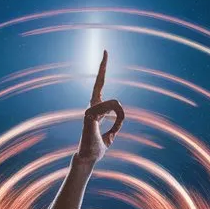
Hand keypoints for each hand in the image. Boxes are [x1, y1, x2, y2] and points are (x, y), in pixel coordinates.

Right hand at [76, 50, 123, 165]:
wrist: (89, 158)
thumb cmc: (96, 148)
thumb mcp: (110, 137)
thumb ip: (115, 128)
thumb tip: (120, 121)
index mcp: (96, 109)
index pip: (99, 87)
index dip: (102, 73)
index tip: (103, 56)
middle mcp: (91, 106)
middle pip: (99, 82)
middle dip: (103, 66)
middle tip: (105, 50)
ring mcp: (89, 109)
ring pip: (115, 102)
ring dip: (121, 115)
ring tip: (117, 125)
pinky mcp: (89, 115)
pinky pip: (111, 109)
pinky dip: (117, 118)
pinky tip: (112, 125)